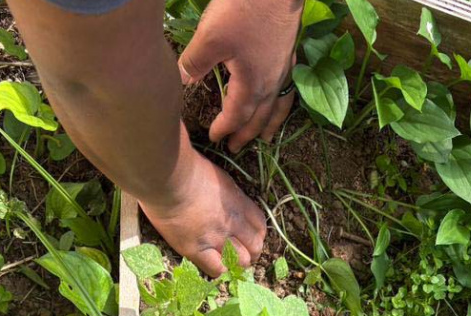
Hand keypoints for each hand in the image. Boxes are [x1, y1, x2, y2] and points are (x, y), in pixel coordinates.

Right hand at [139, 133, 266, 276]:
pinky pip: (216, 270)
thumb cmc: (187, 169)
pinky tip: (212, 264)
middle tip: (241, 253)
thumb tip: (231, 201)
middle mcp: (233, 223)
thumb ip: (229, 194)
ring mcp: (216, 238)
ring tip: (228, 261)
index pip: (261, 226)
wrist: (167, 177)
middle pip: (255, 247)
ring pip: (240, 262)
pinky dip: (219, 270)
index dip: (257, 235)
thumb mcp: (219, 177)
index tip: (249, 237)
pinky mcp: (196, 250)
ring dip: (237, 263)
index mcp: (239, 204)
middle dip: (251, 252)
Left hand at [179, 0, 302, 151]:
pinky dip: (281, 101)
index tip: (214, 138)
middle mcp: (271, 83)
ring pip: (278, 105)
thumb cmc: (243, 11)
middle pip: (260, 117)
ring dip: (270, 124)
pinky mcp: (288, 54)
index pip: (237, 115)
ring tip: (268, 138)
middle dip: (247, 134)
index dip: (225, 128)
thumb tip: (182, 82)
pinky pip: (286, 89)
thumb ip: (194, 64)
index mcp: (252, 84)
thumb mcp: (209, 38)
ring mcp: (283, 69)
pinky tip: (277, 96)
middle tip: (236, 148)